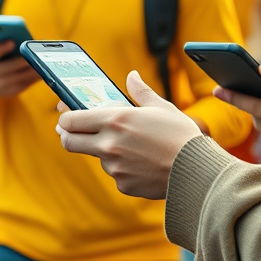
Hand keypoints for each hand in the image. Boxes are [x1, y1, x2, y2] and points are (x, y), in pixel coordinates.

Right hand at [0, 41, 40, 117]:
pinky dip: (35, 75)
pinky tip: (44, 68)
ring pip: (19, 77)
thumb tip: (25, 39)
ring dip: (32, 69)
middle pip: (7, 67)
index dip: (0, 49)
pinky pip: (26, 83)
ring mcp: (1, 85)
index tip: (12, 42)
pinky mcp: (13, 91)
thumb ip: (4, 46)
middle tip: (33, 53)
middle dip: (21, 61)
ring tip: (43, 60)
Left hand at [56, 71, 202, 199]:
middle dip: (67, 136)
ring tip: (134, 146)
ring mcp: (114, 167)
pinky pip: (116, 173)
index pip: (71, 120)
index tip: (65, 116)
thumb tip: (131, 76)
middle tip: (72, 132)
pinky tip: (143, 162)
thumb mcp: (160, 106)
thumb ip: (140, 91)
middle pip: (69, 142)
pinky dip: (124, 167)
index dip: (65, 118)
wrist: (195, 170)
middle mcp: (109, 144)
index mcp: (115, 119)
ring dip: (106, 151)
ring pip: (98, 157)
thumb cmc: (180, 134)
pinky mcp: (123, 184)